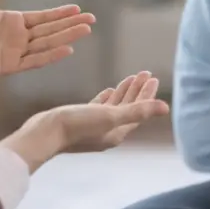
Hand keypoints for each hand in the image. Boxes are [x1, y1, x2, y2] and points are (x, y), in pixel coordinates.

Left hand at [0, 0, 94, 79]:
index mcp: (14, 22)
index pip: (43, 18)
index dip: (61, 14)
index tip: (78, 9)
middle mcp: (19, 38)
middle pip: (51, 30)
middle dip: (71, 25)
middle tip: (91, 20)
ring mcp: (17, 52)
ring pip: (47, 44)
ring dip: (67, 38)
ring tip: (85, 31)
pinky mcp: (11, 66)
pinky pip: (35, 60)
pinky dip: (51, 55)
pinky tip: (67, 49)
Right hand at [0, 72, 168, 171]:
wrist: (43, 134)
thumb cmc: (76, 126)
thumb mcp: (109, 116)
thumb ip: (137, 111)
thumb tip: (166, 108)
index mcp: (117, 132)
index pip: (139, 112)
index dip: (147, 95)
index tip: (153, 78)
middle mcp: (108, 132)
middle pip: (129, 109)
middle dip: (138, 92)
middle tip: (146, 73)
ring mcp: (93, 128)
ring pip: (114, 107)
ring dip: (124, 93)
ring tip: (131, 78)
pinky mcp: (80, 122)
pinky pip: (99, 108)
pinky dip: (107, 99)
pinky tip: (109, 91)